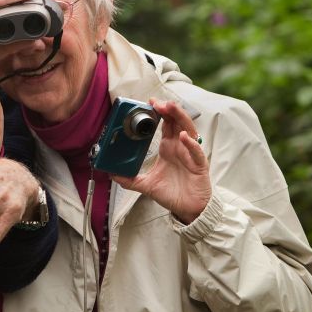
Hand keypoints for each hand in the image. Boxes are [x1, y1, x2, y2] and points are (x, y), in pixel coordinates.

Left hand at [112, 98, 211, 223]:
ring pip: (188, 130)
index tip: (149, 103)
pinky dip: (191, 143)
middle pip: (177, 122)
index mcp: (169, 148)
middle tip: (157, 102)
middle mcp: (180, 147)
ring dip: (180, 118)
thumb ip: (130, 180)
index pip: (165, 124)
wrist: (188, 210)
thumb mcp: (147, 185)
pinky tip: (183, 137)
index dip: (160, 113)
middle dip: (169, 110)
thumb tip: (112, 174)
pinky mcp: (199, 166)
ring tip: (170, 108)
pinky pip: (196, 152)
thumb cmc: (172, 194)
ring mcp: (190, 154)